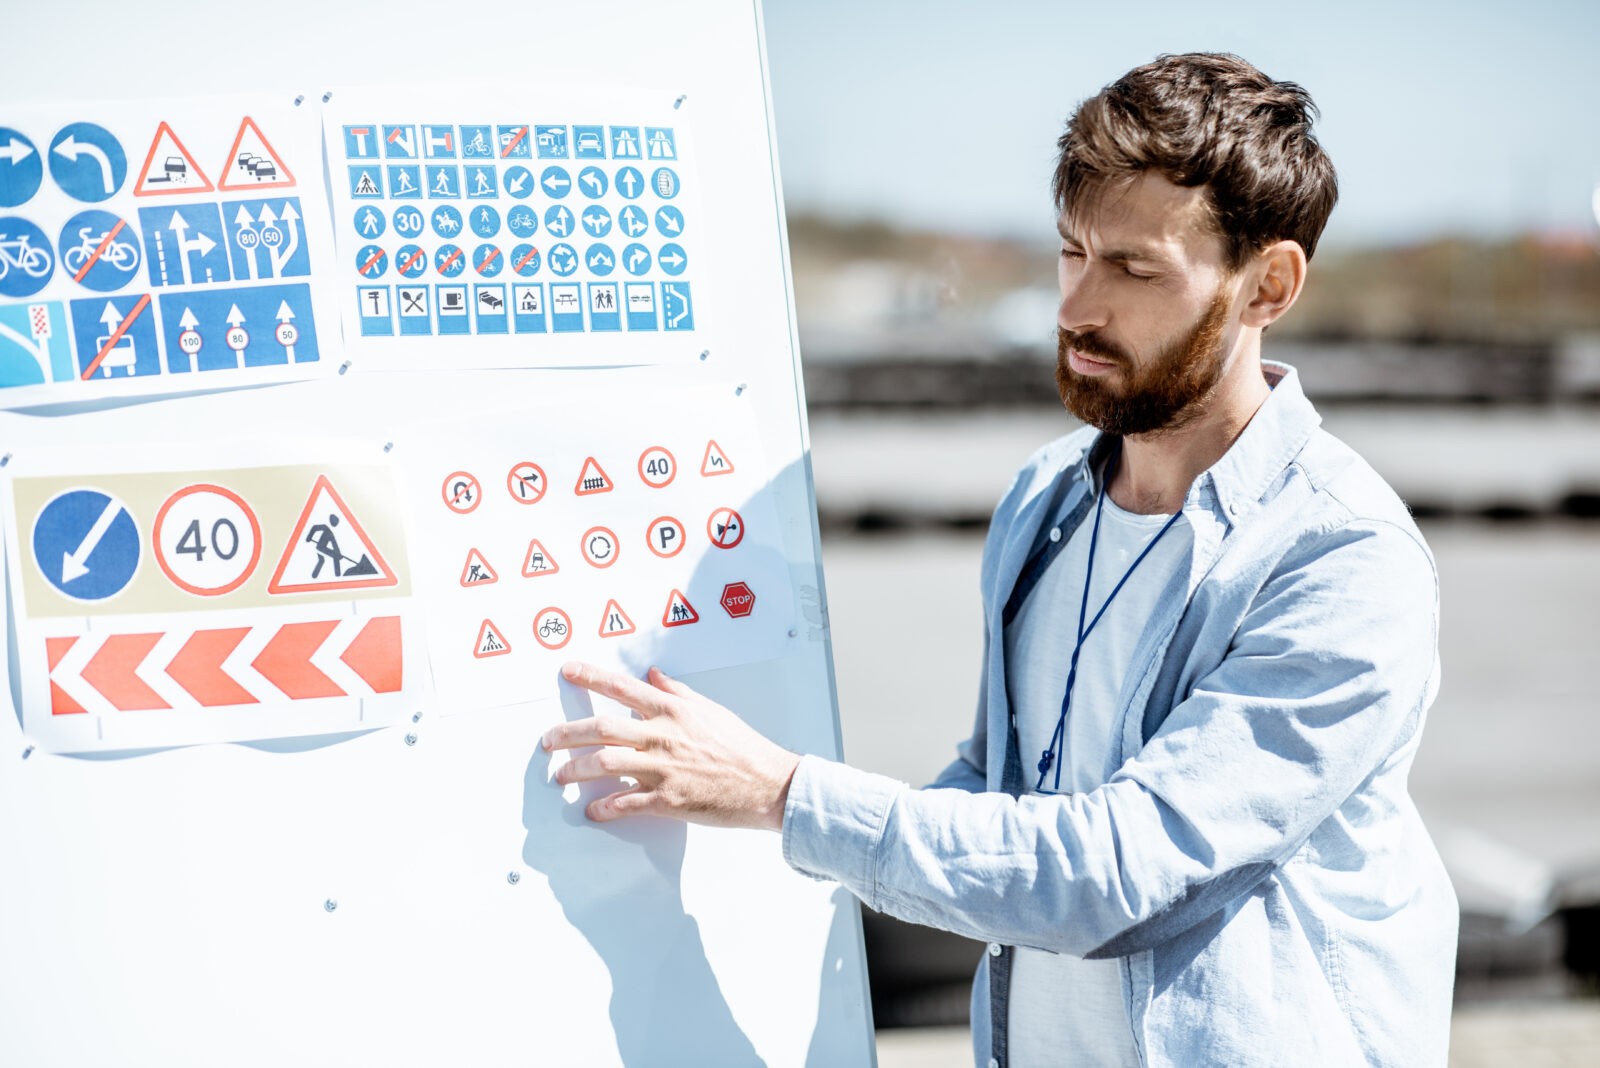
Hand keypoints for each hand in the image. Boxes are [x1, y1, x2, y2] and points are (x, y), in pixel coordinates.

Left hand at [544, 662, 800, 830]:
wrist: (767, 783)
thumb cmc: (742, 746)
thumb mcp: (710, 709)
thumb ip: (677, 692)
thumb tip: (653, 675)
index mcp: (673, 710)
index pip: (622, 687)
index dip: (591, 677)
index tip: (567, 672)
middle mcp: (663, 736)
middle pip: (602, 729)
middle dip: (567, 733)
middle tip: (547, 739)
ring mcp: (664, 769)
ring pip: (606, 764)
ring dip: (576, 770)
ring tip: (561, 775)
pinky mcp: (669, 800)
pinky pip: (626, 803)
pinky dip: (605, 807)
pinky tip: (592, 810)